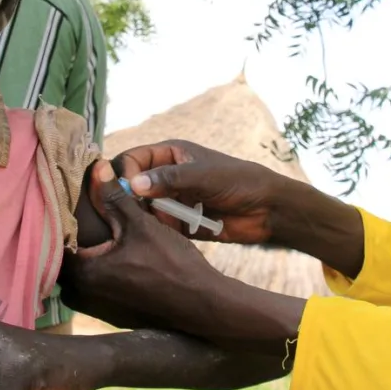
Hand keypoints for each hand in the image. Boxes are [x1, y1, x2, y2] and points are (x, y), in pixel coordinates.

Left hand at [64, 174, 233, 336]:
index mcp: (82, 273)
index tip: (71, 201)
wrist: (200, 305)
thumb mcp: (140, 224)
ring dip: (88, 254)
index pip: (57, 239)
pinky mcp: (110, 314)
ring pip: (81, 273)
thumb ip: (114, 196)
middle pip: (67, 257)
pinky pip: (95, 286)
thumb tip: (97, 167)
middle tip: (85, 214)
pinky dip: (101, 270)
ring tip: (101, 231)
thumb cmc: (171, 264)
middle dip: (75, 237)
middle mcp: (80, 296)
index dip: (63, 217)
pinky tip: (116, 254)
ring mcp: (95, 309)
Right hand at [113, 140, 291, 244]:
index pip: (132, 159)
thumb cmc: (239, 181)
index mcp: (169, 154)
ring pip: (140, 209)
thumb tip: (132, 185)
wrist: (266, 210)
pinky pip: (157, 227)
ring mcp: (170, 200)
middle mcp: (165, 176)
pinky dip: (156, 231)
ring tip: (153, 224)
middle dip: (128, 198)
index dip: (124, 173)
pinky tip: (164, 235)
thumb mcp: (203, 176)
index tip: (127, 191)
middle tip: (133, 212)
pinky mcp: (177, 222)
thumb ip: (169, 179)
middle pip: (130, 186)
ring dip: (144, 217)